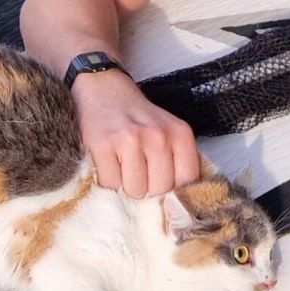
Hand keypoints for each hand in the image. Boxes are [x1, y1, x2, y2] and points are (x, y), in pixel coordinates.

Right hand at [71, 70, 199, 196]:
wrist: (104, 88)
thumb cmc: (139, 117)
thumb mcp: (169, 130)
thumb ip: (177, 161)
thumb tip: (176, 203)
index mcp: (180, 133)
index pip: (187, 182)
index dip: (173, 188)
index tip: (161, 181)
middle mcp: (158, 135)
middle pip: (160, 190)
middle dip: (148, 187)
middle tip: (139, 169)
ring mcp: (130, 139)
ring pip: (135, 191)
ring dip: (126, 185)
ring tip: (123, 164)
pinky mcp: (102, 145)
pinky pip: (109, 184)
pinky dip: (106, 179)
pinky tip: (108, 160)